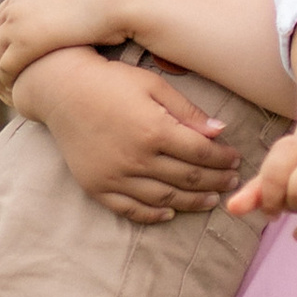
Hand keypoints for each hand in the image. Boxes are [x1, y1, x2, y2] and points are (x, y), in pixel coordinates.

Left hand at [0, 0, 155, 100]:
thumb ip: (70, 6)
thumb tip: (77, 17)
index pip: (2, 17)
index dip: (4, 42)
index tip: (11, 60)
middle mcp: (18, 1)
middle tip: (4, 83)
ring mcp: (19, 20)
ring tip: (9, 94)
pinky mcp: (26, 40)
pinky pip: (5, 67)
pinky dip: (8, 83)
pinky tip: (18, 96)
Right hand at [12, 48, 241, 223]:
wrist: (61, 90)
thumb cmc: (110, 81)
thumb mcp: (153, 84)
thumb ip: (187, 110)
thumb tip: (220, 132)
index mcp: (155, 130)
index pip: (201, 153)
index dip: (223, 159)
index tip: (235, 160)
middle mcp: (137, 158)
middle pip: (188, 178)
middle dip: (215, 181)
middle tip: (231, 182)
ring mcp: (115, 176)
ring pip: (164, 198)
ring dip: (192, 202)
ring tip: (210, 201)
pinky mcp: (97, 186)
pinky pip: (130, 209)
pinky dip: (153, 214)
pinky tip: (169, 212)